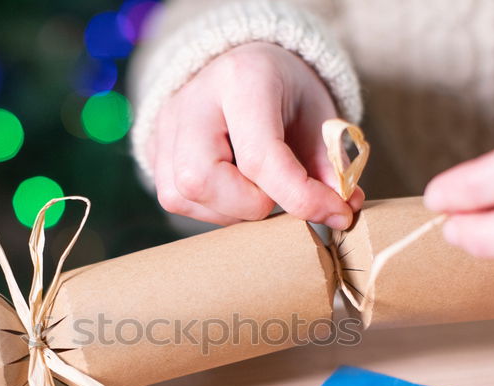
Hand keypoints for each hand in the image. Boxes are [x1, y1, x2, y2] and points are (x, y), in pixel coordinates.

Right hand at [149, 42, 361, 228]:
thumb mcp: (319, 117)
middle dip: (250, 205)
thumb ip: (329, 165)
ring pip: (183, 195)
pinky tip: (234, 190)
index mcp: (242, 80)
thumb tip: (339, 212)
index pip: (261, 158)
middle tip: (279, 194)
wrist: (246, 65)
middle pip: (202, 179)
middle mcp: (194, 100)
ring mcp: (166, 124)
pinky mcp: (154, 148)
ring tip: (258, 190)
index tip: (336, 213)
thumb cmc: (285, 93)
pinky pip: (175, 198)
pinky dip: (212, 208)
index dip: (301, 198)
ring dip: (231, 210)